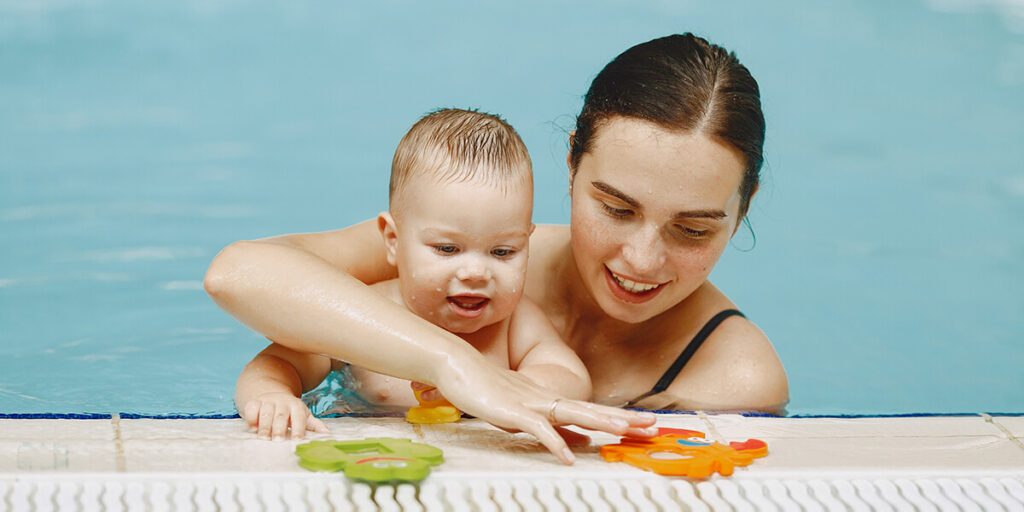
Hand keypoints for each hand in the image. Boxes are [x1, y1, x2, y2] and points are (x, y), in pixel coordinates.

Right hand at [241, 392, 329, 439]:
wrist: (274, 396)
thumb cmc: (291, 412)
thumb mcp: (304, 416)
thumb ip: (314, 425)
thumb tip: (328, 435)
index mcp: (297, 406)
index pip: (299, 417)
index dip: (298, 429)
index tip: (297, 441)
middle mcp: (283, 402)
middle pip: (281, 415)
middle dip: (279, 428)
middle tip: (278, 441)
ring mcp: (268, 401)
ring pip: (266, 412)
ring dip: (264, 426)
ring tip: (264, 439)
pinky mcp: (255, 402)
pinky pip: (252, 408)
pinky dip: (251, 417)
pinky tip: (252, 428)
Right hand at [431, 363, 657, 464]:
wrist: (456, 366)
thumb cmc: (484, 387)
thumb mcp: (522, 413)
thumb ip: (550, 426)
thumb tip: (578, 442)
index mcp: (549, 399)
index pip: (591, 409)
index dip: (618, 417)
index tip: (644, 424)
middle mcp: (545, 399)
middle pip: (592, 409)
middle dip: (623, 419)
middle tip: (653, 427)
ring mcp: (531, 403)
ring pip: (573, 413)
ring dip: (600, 422)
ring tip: (626, 432)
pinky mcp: (513, 411)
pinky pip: (538, 429)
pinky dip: (554, 442)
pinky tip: (568, 457)